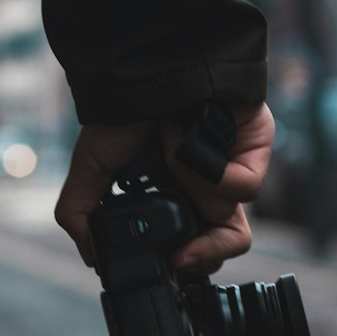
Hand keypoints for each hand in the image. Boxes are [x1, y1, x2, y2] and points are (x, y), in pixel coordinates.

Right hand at [54, 103, 274, 273]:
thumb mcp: (91, 167)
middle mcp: (208, 189)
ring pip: (228, 218)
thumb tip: (91, 256)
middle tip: (180, 254)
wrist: (142, 71)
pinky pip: (242, 188)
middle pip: (225, 244)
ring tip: (169, 151)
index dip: (187, 263)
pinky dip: (206, 169)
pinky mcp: (255, 154)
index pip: (197, 247)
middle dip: (203, 254)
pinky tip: (185, 137)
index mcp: (177, 198)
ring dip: (190, 189)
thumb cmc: (122, 111)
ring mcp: (234, 171)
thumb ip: (81, 214)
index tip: (167, 263)